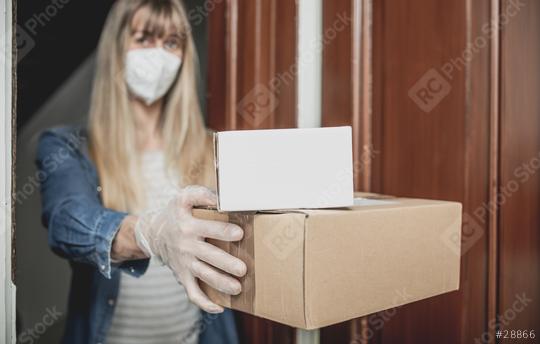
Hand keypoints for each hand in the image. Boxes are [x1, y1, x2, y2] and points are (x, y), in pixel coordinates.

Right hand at [134, 185, 246, 312]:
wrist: (153, 232)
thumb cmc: (177, 213)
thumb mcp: (184, 197)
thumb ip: (202, 195)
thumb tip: (222, 198)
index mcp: (188, 224)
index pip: (208, 227)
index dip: (222, 230)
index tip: (239, 233)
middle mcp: (186, 244)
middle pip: (208, 255)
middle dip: (226, 263)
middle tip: (242, 269)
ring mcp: (184, 262)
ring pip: (203, 276)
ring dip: (220, 283)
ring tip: (237, 288)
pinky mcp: (183, 276)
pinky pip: (192, 293)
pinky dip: (205, 303)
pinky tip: (220, 307)